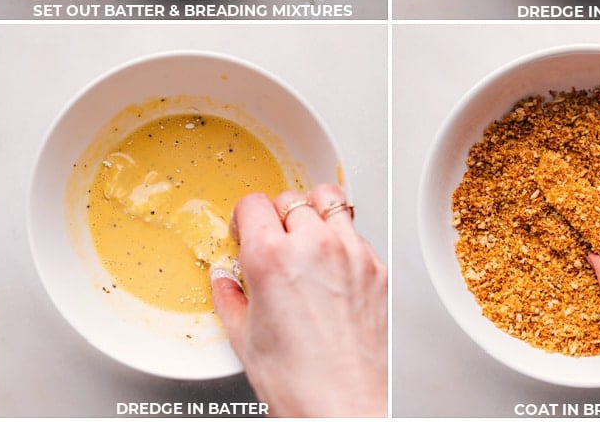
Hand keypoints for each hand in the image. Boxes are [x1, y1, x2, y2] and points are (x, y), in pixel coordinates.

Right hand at [212, 184, 387, 417]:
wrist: (344, 405)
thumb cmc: (297, 381)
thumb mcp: (244, 338)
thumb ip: (230, 297)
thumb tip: (224, 280)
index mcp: (272, 257)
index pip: (253, 203)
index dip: (245, 217)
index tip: (245, 230)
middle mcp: (314, 244)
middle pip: (290, 198)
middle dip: (277, 216)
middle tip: (274, 241)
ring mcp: (349, 251)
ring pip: (329, 200)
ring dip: (313, 214)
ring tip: (307, 238)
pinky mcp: (375, 265)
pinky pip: (355, 233)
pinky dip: (342, 240)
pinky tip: (332, 266)